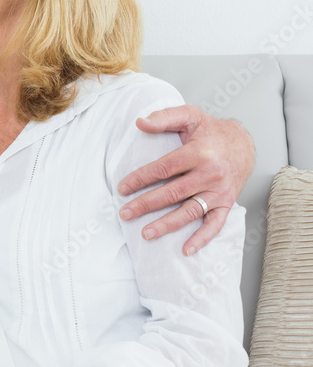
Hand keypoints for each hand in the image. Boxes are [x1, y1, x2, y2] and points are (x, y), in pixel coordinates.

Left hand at [117, 104, 254, 255]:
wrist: (244, 144)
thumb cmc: (211, 130)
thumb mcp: (189, 116)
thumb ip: (164, 117)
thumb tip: (140, 122)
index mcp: (199, 152)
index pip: (163, 169)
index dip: (140, 179)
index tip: (122, 188)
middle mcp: (210, 174)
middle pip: (172, 193)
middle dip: (146, 205)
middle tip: (124, 213)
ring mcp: (219, 191)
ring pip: (189, 212)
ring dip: (166, 225)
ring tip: (145, 234)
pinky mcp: (227, 203)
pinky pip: (214, 225)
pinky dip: (201, 239)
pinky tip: (185, 250)